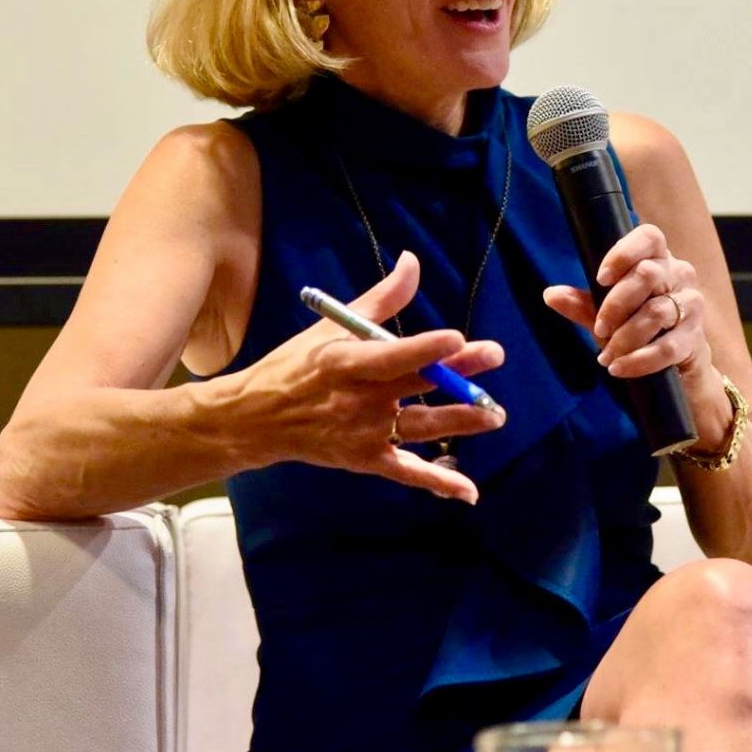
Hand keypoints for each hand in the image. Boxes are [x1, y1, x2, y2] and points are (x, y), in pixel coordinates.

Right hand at [234, 251, 505, 503]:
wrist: (258, 419)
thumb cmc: (296, 366)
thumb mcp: (331, 327)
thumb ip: (381, 298)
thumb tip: (413, 261)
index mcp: (344, 363)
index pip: (392, 356)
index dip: (425, 349)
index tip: (457, 338)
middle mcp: (356, 400)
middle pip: (416, 385)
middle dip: (458, 374)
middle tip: (493, 356)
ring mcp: (363, 433)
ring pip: (421, 427)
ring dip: (461, 421)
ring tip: (494, 414)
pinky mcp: (365, 460)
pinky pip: (407, 472)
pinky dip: (438, 482)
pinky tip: (469, 490)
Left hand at [541, 223, 712, 382]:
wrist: (676, 362)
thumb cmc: (637, 326)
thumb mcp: (606, 314)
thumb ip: (581, 304)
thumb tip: (551, 294)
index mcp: (656, 259)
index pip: (649, 237)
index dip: (623, 253)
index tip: (599, 278)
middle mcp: (679, 274)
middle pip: (647, 274)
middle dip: (616, 305)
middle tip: (598, 329)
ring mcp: (691, 304)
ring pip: (657, 311)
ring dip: (625, 337)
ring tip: (606, 356)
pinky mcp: (695, 337)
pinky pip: (668, 347)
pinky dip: (639, 360)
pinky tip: (619, 368)